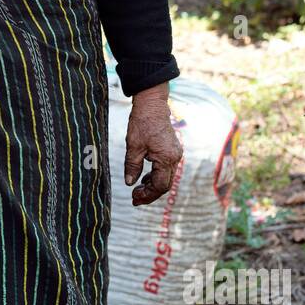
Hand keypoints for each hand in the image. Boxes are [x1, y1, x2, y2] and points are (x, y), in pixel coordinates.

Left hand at [123, 83, 182, 206]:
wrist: (152, 106)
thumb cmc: (142, 123)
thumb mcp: (133, 147)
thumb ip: (132, 166)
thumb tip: (129, 183)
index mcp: (166, 159)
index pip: (159, 186)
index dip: (147, 195)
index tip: (134, 198)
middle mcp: (174, 158)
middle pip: (165, 184)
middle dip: (150, 194)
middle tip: (135, 198)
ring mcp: (175, 154)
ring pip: (166, 177)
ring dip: (153, 185)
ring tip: (138, 190)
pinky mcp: (172, 150)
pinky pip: (166, 169)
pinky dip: (156, 176)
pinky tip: (145, 178)